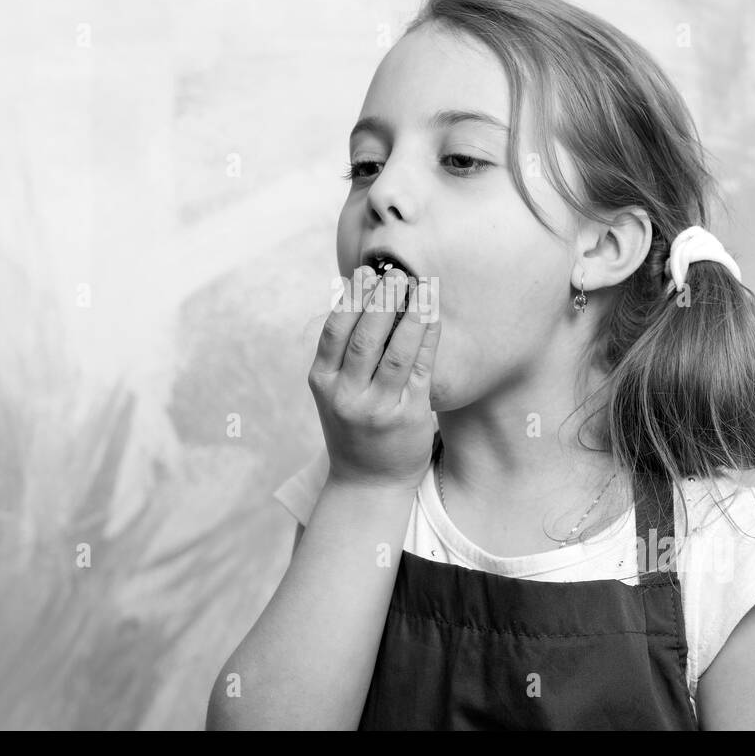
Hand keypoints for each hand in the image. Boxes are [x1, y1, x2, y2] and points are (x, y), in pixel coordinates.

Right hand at [307, 265, 440, 491]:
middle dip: (381, 300)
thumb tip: (363, 296)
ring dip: (410, 314)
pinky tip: (432, 316)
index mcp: (322, 383)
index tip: (365, 272)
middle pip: (364, 338)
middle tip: (397, 273)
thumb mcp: (336, 392)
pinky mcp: (407, 416)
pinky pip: (420, 369)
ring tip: (422, 286)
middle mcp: (346, 396)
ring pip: (395, 352)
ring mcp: (376, 408)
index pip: (334, 332)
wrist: (368, 483)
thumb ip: (344, 354)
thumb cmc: (355, 426)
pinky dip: (427, 338)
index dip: (350, 298)